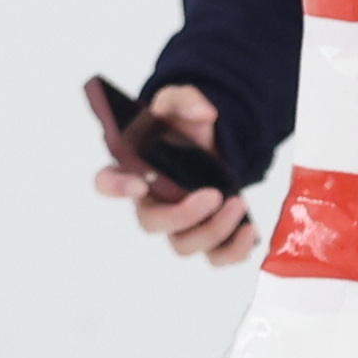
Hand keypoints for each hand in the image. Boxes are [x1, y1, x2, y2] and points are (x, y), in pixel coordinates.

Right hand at [92, 83, 262, 266]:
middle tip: (214, 195)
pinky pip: (214, 257)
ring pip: (184, 245)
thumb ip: (185, 100)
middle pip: (152, 223)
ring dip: (213, 230)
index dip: (116, 188)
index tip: (139, 183)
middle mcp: (152, 203)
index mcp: (136, 170)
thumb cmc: (185, 131)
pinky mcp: (206, 237)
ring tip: (239, 203)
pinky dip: (233, 250)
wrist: (215, 147)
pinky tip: (249, 231)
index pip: (108, 182)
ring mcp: (178, 225)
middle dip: (183, 215)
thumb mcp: (182, 103)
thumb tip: (202, 113)